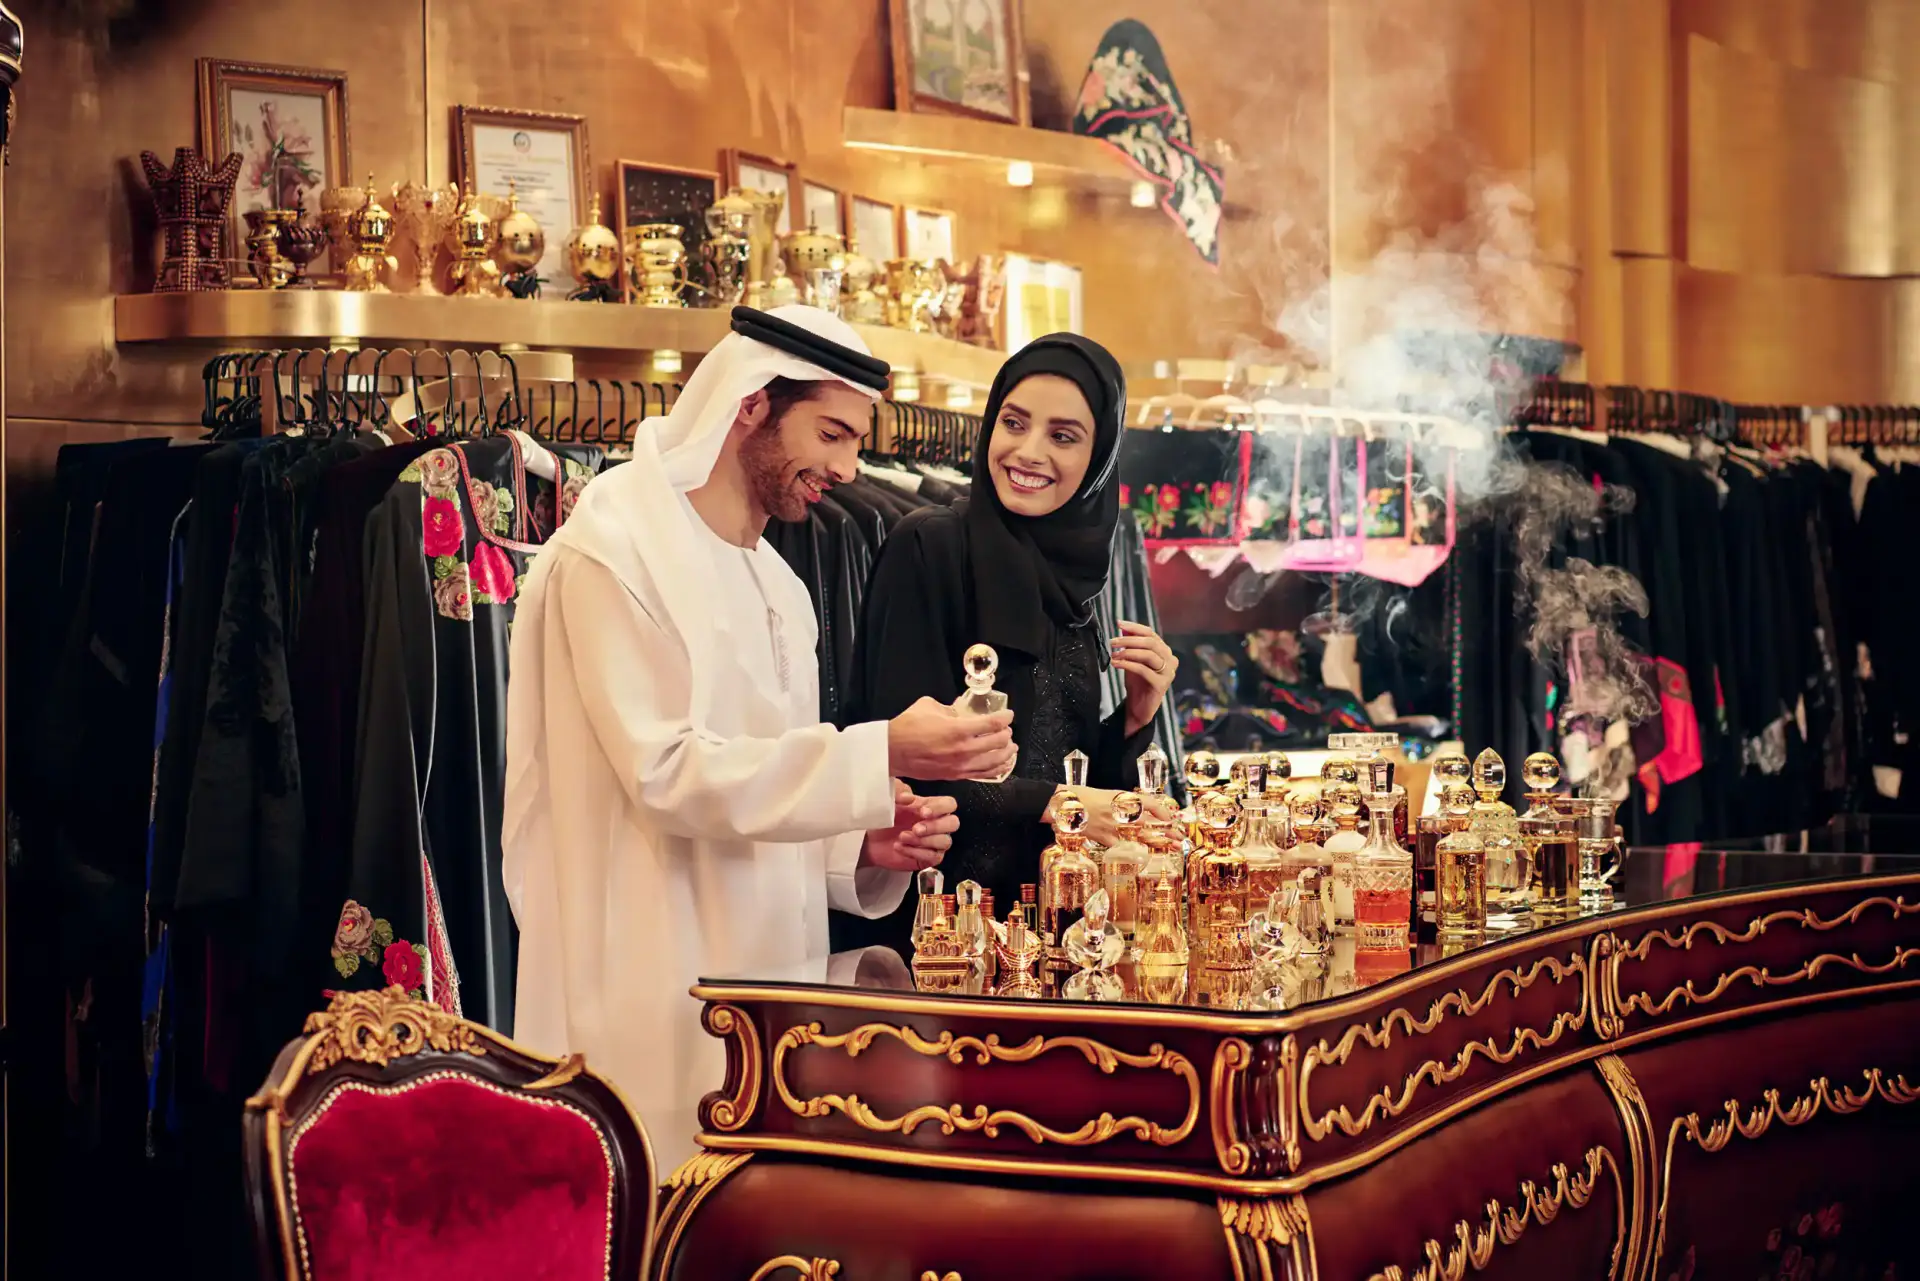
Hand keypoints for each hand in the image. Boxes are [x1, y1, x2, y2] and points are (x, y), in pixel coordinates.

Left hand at [863, 782, 959, 871]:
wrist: (871, 840)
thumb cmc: (885, 818)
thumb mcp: (889, 799)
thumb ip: (898, 792)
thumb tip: (909, 798)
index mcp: (931, 807)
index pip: (949, 804)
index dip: (939, 808)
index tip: (922, 811)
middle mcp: (937, 824)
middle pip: (953, 823)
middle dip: (935, 826)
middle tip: (915, 828)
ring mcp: (935, 842)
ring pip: (945, 841)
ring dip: (923, 840)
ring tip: (902, 837)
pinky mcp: (929, 858)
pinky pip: (933, 857)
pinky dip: (916, 852)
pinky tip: (900, 847)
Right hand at [887, 696, 1015, 780]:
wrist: (892, 751)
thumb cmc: (907, 727)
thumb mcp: (929, 706)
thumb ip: (949, 708)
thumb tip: (959, 711)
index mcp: (958, 729)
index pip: (992, 724)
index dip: (1005, 718)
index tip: (1008, 715)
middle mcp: (963, 749)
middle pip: (997, 743)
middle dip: (1006, 735)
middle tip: (1007, 730)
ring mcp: (960, 765)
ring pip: (994, 762)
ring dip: (1006, 753)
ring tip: (1011, 748)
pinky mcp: (955, 775)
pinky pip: (982, 774)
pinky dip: (995, 769)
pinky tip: (1001, 765)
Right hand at [1044, 787, 1179, 845]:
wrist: (1063, 804)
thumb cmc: (1084, 797)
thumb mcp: (1108, 795)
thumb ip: (1125, 804)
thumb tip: (1144, 812)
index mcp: (1122, 798)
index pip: (1151, 803)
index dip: (1164, 812)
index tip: (1171, 818)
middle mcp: (1121, 811)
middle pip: (1151, 822)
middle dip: (1168, 830)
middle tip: (1179, 837)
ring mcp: (1113, 826)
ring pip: (1142, 836)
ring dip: (1159, 842)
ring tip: (1172, 847)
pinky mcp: (1104, 838)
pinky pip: (1124, 847)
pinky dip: (1136, 851)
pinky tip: (1146, 856)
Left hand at [1111, 621, 1177, 735]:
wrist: (1139, 707)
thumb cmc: (1137, 683)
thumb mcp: (1132, 660)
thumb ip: (1131, 644)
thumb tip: (1123, 627)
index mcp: (1164, 651)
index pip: (1150, 633)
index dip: (1134, 627)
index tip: (1118, 623)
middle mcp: (1170, 660)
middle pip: (1150, 642)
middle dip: (1129, 640)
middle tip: (1112, 642)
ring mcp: (1168, 672)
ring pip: (1148, 655)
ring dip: (1127, 652)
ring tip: (1113, 654)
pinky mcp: (1161, 684)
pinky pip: (1143, 670)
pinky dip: (1128, 665)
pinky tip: (1116, 664)